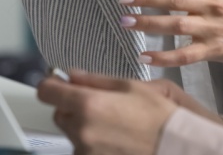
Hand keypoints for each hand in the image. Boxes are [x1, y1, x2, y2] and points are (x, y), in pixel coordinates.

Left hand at [37, 69, 220, 154]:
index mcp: (88, 104)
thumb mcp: (130, 87)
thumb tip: (72, 75)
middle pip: (59, 113)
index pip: (46, 92)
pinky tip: (115, 140)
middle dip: (73, 106)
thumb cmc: (160, 118)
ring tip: (114, 126)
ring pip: (72, 133)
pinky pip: (83, 150)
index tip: (58, 84)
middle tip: (99, 105)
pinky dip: (93, 144)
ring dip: (84, 127)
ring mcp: (86, 151)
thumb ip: (95, 80)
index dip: (52, 85)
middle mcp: (82, 130)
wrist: (175, 146)